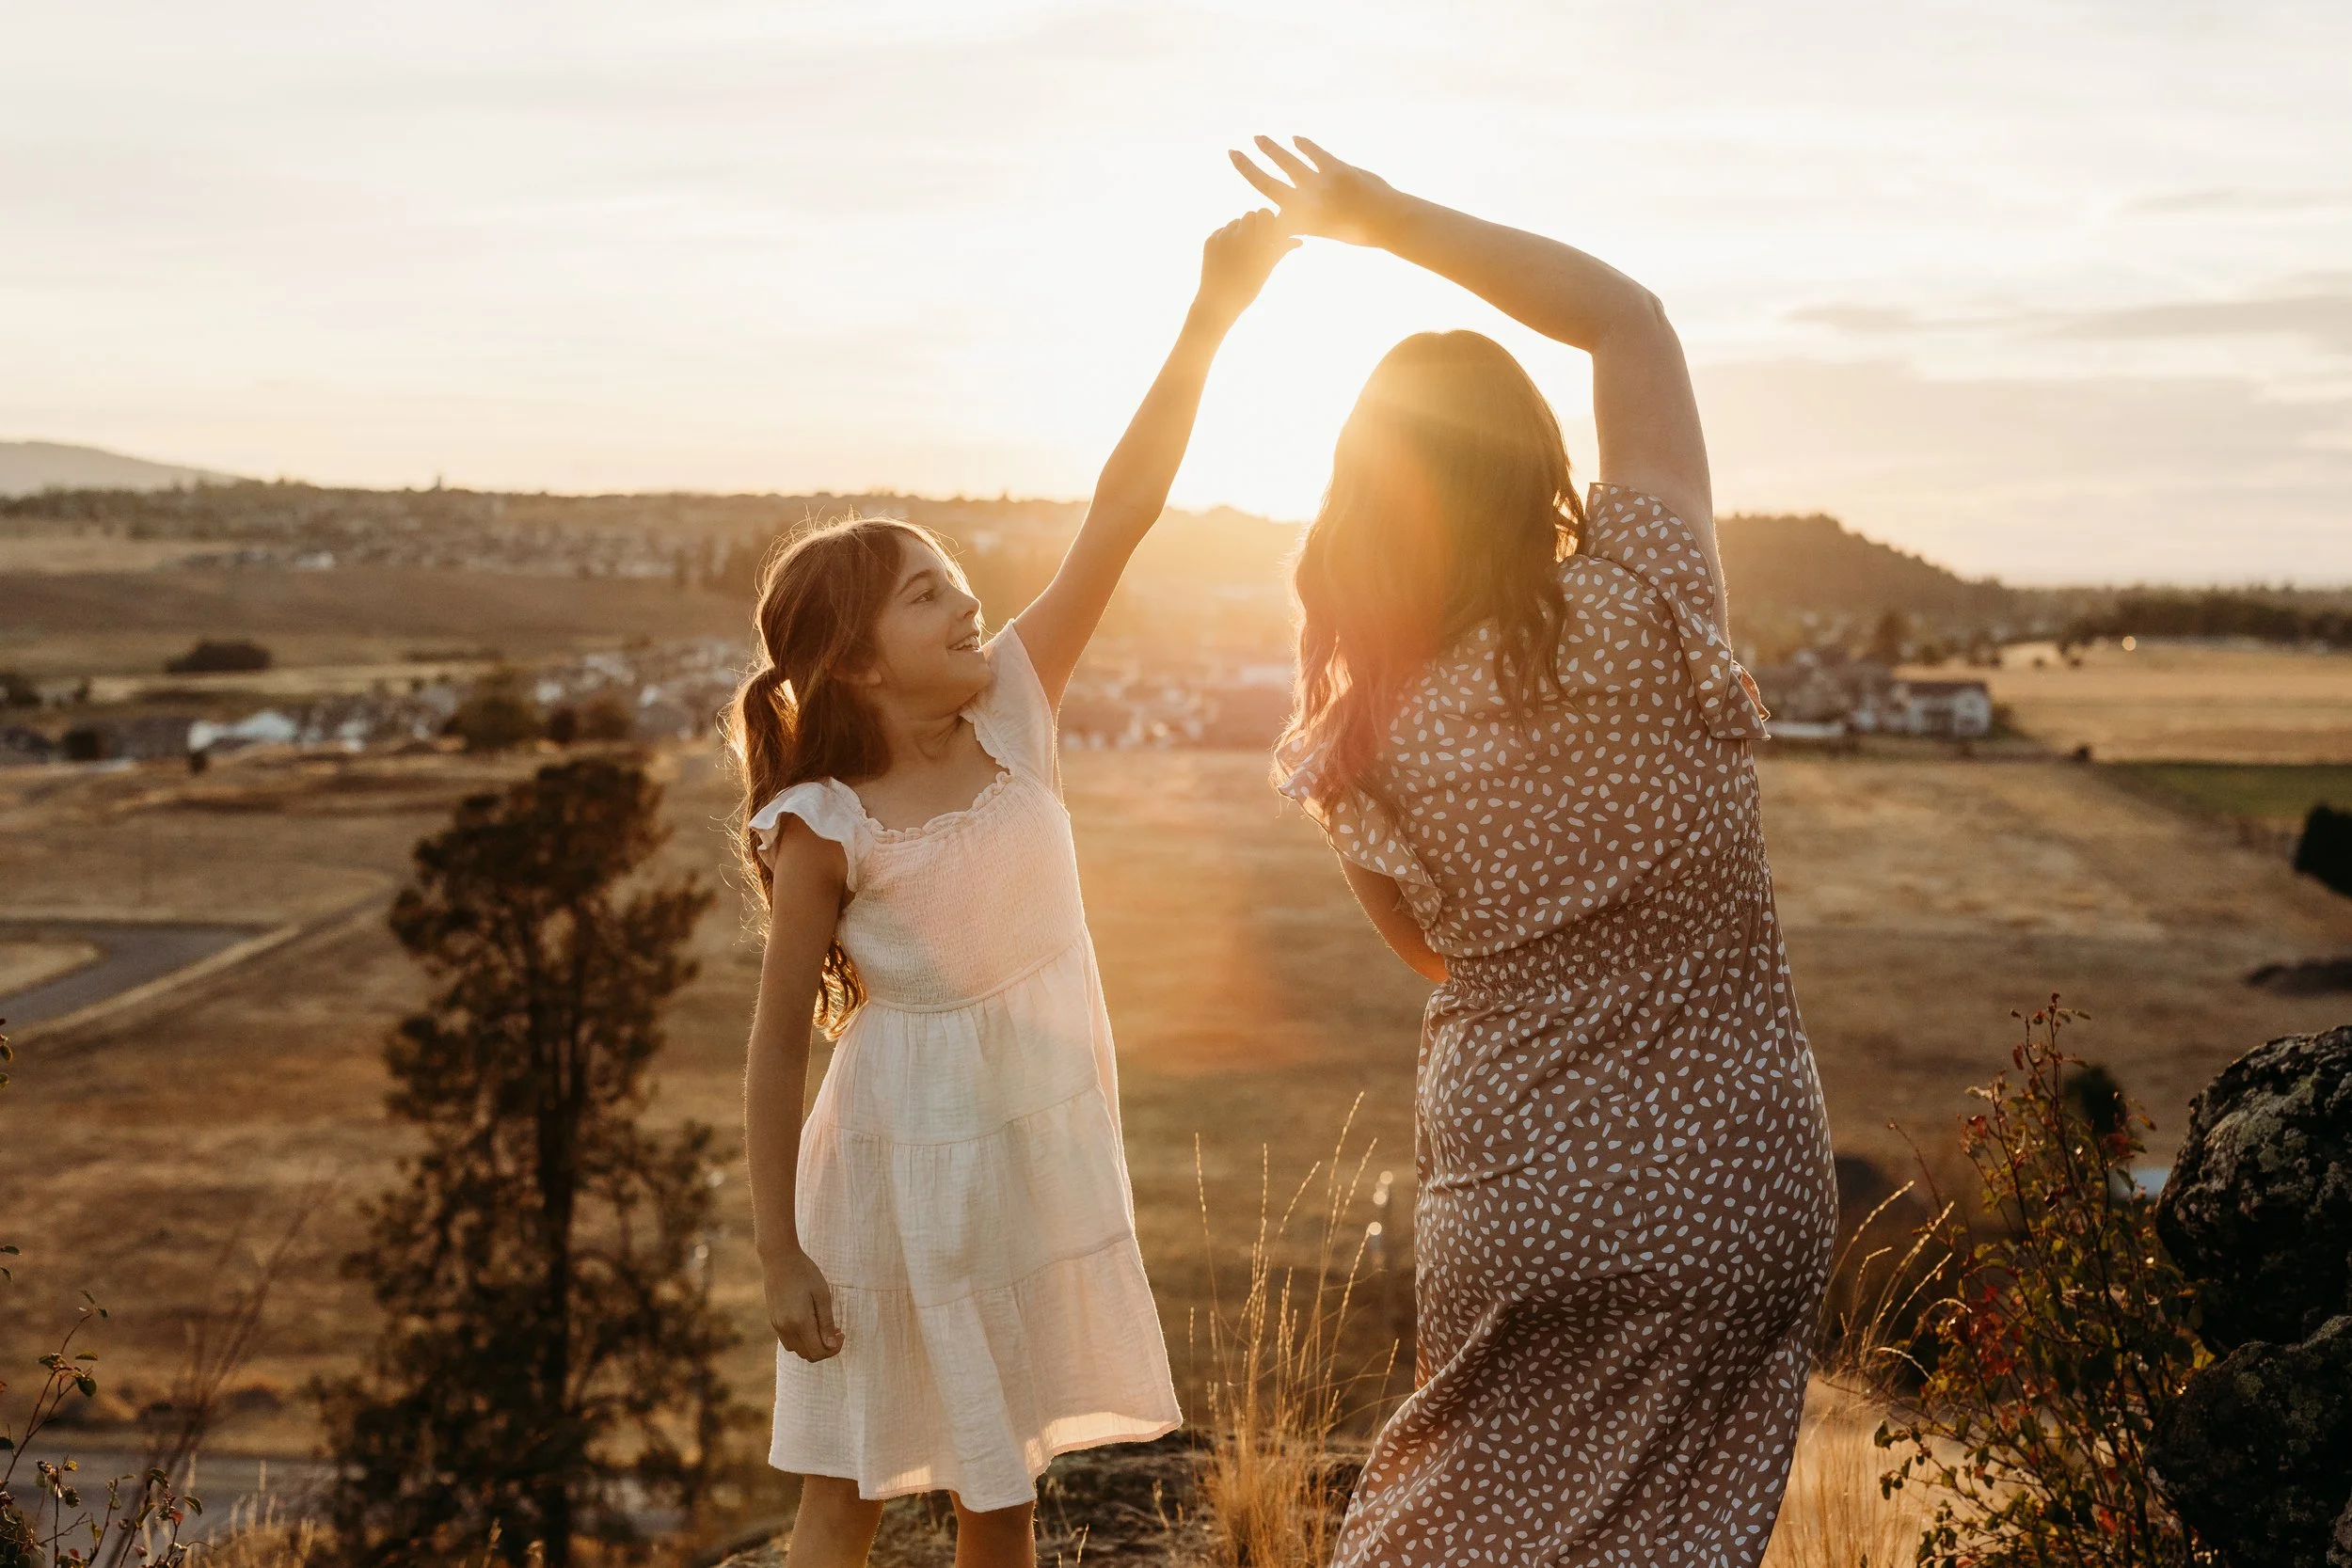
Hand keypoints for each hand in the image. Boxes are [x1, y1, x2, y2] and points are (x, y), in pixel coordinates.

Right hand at [763, 1247, 842, 1361]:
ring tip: (824, 1328)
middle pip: (808, 1355)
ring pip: (797, 1350)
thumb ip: (827, 1323)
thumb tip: (832, 1346)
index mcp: (800, 1322)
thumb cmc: (805, 1273)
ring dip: (812, 1346)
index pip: (818, 1352)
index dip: (834, 1349)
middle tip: (837, 1331)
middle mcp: (786, 1328)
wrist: (779, 1259)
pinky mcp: (773, 1321)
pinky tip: (810, 1324)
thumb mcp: (823, 1295)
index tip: (842, 1333)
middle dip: (825, 1349)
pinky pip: (788, 1341)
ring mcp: (777, 1326)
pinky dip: (801, 1340)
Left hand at [1193, 208, 1299, 324]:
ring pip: (1236, 222)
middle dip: (1254, 224)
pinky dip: (1228, 238)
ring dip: (1240, 231)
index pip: (1265, 214)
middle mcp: (1240, 235)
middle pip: (1250, 215)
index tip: (1268, 231)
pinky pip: (1222, 231)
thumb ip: (1281, 249)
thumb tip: (1298, 241)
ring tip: (1241, 252)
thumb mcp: (1267, 268)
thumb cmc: (1248, 287)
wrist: (1219, 301)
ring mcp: (1223, 237)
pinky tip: (1229, 255)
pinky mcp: (1210, 241)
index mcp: (1258, 240)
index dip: (1267, 220)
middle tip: (1255, 241)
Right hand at [1228, 135, 1397, 247]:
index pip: (1270, 208)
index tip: (1243, 187)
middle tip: (1233, 152)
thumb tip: (1294, 222)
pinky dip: (1304, 145)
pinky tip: (1295, 138)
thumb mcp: (1330, 231)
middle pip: (1268, 183)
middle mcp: (1307, 204)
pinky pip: (1315, 153)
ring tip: (1258, 139)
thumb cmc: (1363, 230)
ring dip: (1271, 149)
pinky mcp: (1336, 169)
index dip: (1254, 196)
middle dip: (1248, 167)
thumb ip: (1311, 222)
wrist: (1389, 222)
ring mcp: (1320, 185)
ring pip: (1288, 163)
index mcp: (1304, 222)